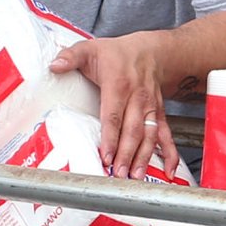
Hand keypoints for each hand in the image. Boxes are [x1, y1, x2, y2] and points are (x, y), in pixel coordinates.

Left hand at [52, 32, 176, 181]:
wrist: (151, 51)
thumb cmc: (116, 54)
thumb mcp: (90, 48)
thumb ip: (70, 56)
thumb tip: (54, 66)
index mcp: (118, 84)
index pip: (113, 115)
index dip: (110, 137)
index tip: (105, 156)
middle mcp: (138, 98)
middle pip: (133, 130)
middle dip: (126, 154)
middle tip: (118, 174)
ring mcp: (151, 108)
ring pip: (149, 136)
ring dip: (144, 158)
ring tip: (135, 177)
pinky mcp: (160, 114)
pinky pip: (166, 135)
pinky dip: (170, 154)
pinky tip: (168, 171)